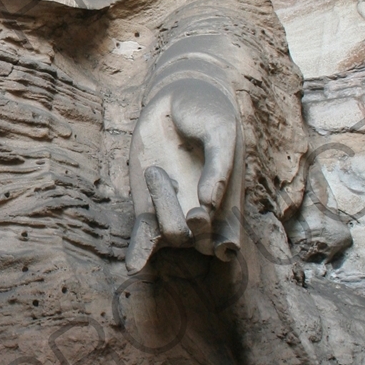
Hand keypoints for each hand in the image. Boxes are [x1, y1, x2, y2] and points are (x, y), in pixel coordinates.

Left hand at [125, 74, 243, 271]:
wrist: (177, 99)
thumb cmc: (208, 114)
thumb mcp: (220, 132)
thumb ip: (217, 167)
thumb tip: (207, 202)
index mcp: (229, 202)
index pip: (231, 240)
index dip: (227, 246)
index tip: (223, 244)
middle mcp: (203, 214)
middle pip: (201, 242)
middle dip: (199, 232)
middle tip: (196, 214)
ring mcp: (173, 211)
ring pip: (172, 234)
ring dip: (164, 208)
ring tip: (158, 171)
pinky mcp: (147, 206)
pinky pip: (144, 236)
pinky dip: (139, 251)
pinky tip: (133, 265)